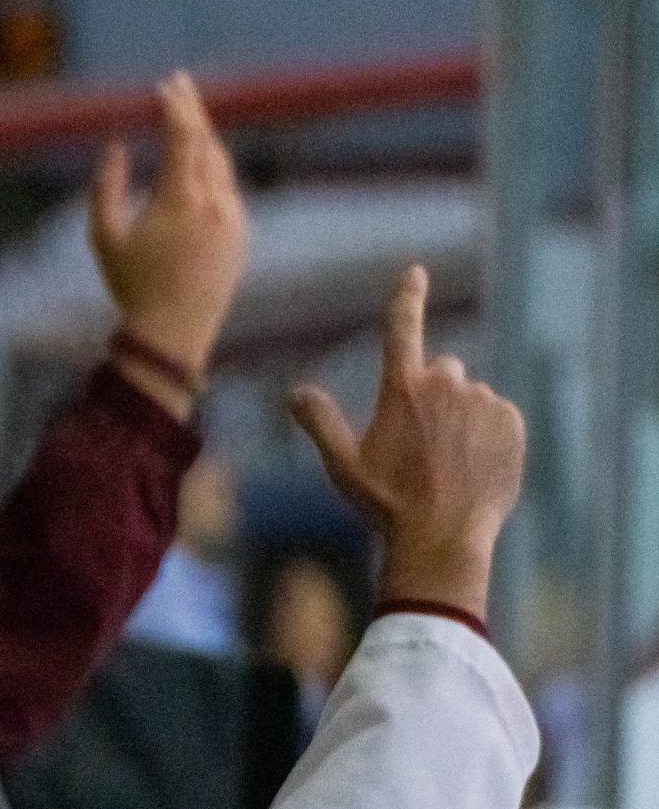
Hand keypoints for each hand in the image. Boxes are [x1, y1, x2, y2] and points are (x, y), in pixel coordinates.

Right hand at [91, 71, 248, 415]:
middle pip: (207, 141)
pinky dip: (212, 168)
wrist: (175, 331)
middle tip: (178, 82)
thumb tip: (115, 146)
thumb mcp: (103, 236)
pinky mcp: (240, 233)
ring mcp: (233, 218)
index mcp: (179, 199)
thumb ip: (105, 186)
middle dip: (192, 109)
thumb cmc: (131, 285)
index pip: (183, 137)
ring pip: (221, 163)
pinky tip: (200, 162)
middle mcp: (214, 203)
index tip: (163, 86)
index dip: (174, 107)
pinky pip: (227, 189)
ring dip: (204, 137)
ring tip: (187, 118)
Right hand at [290, 267, 523, 618]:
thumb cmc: (386, 503)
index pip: (402, 328)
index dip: (407, 297)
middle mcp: (446, 385)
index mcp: (402, 389)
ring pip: (470, 398)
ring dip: (460, 419)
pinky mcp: (512, 422)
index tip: (415, 272)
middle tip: (421, 445)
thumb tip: (295, 392)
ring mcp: (483, 402)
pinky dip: (488, 435)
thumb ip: (319, 422)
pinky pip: (498, 417)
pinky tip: (473, 468)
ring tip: (448, 466)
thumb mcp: (342, 465)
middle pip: (441, 370)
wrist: (443, 536)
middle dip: (432, 395)